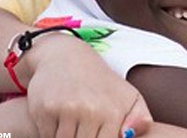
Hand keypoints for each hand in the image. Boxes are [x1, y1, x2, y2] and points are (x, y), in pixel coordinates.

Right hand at [23, 34, 152, 137]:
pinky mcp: (45, 109)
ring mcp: (67, 110)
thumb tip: (131, 135)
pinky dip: (50, 133)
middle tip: (83, 128)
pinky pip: (47, 135)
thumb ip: (140, 118)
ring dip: (66, 137)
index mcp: (114, 112)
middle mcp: (92, 111)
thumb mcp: (129, 96)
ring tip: (73, 125)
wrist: (66, 57)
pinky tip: (57, 121)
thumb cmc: (102, 83)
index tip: (96, 132)